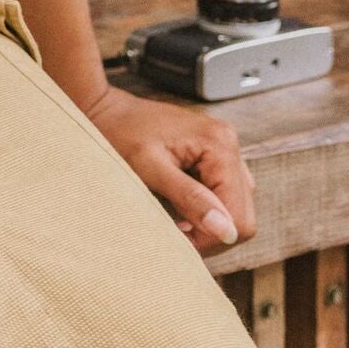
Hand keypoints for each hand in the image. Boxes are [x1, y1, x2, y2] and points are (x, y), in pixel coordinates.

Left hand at [82, 87, 255, 251]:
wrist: (106, 110)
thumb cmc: (120, 135)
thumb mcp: (151, 170)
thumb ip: (191, 199)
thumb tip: (226, 231)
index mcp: (220, 145)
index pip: (238, 216)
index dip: (211, 237)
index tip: (179, 238)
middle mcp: (230, 143)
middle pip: (242, 213)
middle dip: (211, 230)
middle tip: (176, 229)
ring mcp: (225, 148)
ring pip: (236, 205)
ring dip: (209, 220)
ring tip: (175, 215)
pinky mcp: (215, 153)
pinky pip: (225, 192)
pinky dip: (207, 206)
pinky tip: (181, 203)